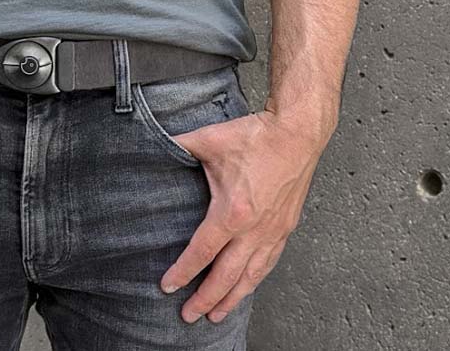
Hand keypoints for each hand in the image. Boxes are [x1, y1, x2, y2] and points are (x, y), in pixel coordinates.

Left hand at [160, 107, 331, 323]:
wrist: (297, 132)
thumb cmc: (256, 136)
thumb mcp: (208, 139)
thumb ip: (176, 146)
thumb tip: (151, 143)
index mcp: (232, 212)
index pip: (202, 252)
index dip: (183, 272)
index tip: (168, 287)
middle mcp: (254, 229)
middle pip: (226, 275)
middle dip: (206, 299)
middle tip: (188, 316)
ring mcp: (273, 231)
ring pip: (251, 276)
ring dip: (232, 298)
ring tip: (217, 315)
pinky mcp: (286, 227)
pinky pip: (269, 262)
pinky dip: (255, 280)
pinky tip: (247, 287)